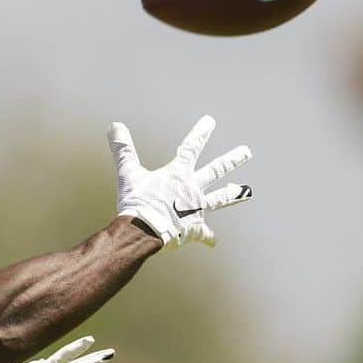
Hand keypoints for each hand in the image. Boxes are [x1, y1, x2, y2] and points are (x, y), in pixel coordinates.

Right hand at [110, 115, 251, 247]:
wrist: (144, 231)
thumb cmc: (136, 202)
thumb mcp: (128, 173)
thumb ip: (123, 150)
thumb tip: (114, 125)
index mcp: (178, 174)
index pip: (191, 148)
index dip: (201, 133)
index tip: (211, 121)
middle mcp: (193, 189)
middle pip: (216, 171)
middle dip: (232, 160)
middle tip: (247, 151)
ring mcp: (196, 209)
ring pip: (219, 199)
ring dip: (233, 194)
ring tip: (247, 190)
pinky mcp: (194, 229)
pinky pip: (204, 234)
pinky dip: (208, 238)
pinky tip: (214, 241)